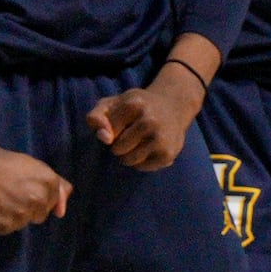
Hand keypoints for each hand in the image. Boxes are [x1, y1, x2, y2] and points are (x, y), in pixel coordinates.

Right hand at [0, 141, 70, 233]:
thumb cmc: (7, 166)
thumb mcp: (38, 169)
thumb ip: (58, 187)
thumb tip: (61, 214)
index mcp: (50, 182)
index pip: (52, 203)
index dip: (38, 196)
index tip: (25, 188)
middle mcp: (39, 199)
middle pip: (40, 215)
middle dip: (29, 208)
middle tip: (13, 194)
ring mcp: (22, 213)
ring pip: (23, 223)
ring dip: (15, 216)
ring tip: (2, 199)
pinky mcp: (5, 225)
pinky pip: (8, 229)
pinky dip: (0, 221)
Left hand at [85, 67, 201, 169]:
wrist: (174, 106)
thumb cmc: (135, 108)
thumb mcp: (113, 104)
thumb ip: (96, 116)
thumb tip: (104, 137)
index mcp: (134, 104)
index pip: (106, 133)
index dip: (111, 130)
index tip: (123, 121)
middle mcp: (150, 120)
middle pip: (117, 149)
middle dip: (120, 144)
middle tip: (133, 133)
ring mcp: (161, 137)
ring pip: (128, 160)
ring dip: (129, 155)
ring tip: (140, 142)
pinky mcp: (168, 153)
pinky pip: (141, 167)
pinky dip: (142, 162)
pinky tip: (151, 148)